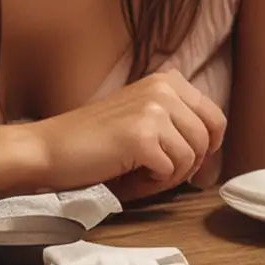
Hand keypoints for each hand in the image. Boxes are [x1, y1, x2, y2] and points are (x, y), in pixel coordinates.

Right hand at [27, 71, 226, 200]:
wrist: (49, 149)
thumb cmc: (95, 141)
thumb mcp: (143, 115)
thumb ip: (177, 122)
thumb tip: (213, 148)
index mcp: (167, 80)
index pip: (215, 116)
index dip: (208, 146)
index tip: (188, 161)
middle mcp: (164, 88)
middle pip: (207, 139)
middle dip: (188, 165)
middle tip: (159, 172)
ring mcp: (154, 110)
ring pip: (191, 157)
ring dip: (169, 176)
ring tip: (139, 172)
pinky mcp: (142, 136)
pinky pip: (171, 171)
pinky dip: (153, 183)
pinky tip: (129, 175)